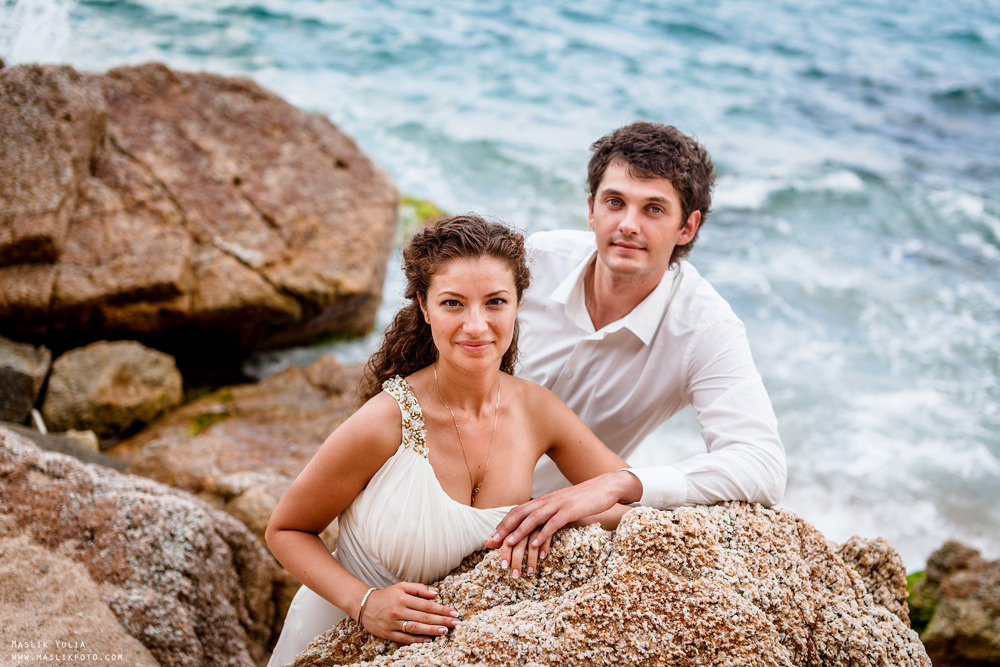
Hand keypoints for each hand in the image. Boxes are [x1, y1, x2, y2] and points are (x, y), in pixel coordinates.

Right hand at [360, 582, 460, 642]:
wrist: (364, 605)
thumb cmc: (386, 595)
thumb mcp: (401, 586)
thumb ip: (418, 589)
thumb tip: (435, 594)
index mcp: (403, 599)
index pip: (427, 605)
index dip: (441, 609)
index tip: (454, 612)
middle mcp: (399, 611)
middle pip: (424, 617)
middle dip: (441, 620)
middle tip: (455, 623)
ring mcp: (393, 623)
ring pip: (416, 628)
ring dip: (432, 630)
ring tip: (445, 631)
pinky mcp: (388, 633)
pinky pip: (405, 638)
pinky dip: (417, 640)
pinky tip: (429, 640)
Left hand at [484, 471, 641, 574]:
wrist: (604, 487)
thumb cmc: (582, 501)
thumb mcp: (561, 507)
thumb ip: (548, 515)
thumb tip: (534, 529)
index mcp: (542, 501)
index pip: (516, 511)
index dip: (502, 524)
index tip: (490, 538)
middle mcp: (546, 501)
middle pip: (519, 514)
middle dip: (504, 529)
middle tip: (492, 543)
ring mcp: (558, 505)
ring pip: (533, 518)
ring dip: (519, 532)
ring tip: (508, 545)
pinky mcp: (570, 510)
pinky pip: (553, 523)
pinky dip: (543, 534)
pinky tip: (535, 545)